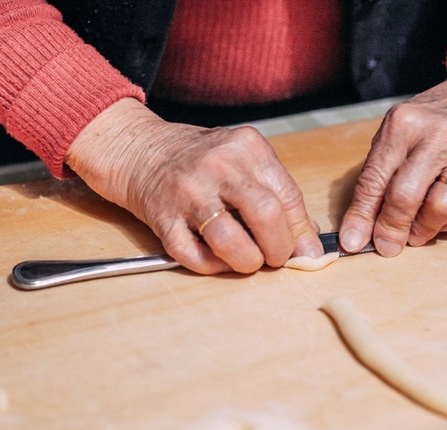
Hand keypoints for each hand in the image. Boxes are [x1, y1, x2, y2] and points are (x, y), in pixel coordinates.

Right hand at [65, 99, 322, 273]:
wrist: (139, 149)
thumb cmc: (199, 160)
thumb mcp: (242, 160)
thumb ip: (276, 194)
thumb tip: (307, 244)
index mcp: (245, 146)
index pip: (289, 196)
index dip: (300, 232)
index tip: (303, 251)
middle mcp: (218, 165)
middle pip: (266, 216)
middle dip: (279, 249)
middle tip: (275, 258)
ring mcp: (188, 192)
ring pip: (231, 242)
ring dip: (248, 262)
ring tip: (248, 261)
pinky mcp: (163, 218)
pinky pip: (195, 257)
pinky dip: (213, 266)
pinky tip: (217, 258)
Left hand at [339, 44, 446, 255]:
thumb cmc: (428, 125)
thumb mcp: (396, 136)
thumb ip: (377, 177)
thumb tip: (358, 230)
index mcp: (403, 124)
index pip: (375, 179)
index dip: (361, 216)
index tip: (352, 241)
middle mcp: (436, 137)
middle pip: (405, 196)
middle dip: (390, 228)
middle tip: (385, 246)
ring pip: (439, 209)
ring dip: (421, 231)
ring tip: (414, 230)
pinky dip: (442, 225)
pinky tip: (436, 216)